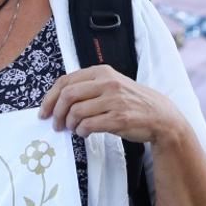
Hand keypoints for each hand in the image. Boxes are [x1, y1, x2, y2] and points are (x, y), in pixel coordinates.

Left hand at [40, 65, 190, 147]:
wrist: (161, 116)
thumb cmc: (133, 102)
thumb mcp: (113, 84)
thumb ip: (90, 86)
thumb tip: (59, 99)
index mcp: (103, 72)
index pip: (66, 81)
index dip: (50, 97)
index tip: (45, 111)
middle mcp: (108, 83)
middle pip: (68, 96)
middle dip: (57, 113)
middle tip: (56, 124)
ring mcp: (114, 101)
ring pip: (76, 112)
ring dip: (70, 124)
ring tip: (74, 129)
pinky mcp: (119, 119)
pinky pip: (89, 125)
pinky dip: (81, 131)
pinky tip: (84, 133)